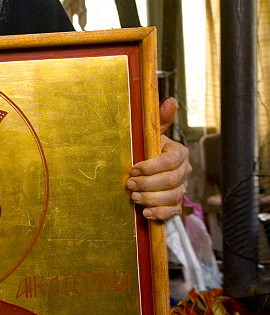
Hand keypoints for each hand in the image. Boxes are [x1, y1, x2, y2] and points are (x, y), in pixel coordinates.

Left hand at [126, 98, 191, 220]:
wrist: (145, 171)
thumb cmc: (147, 149)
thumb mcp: (150, 134)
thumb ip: (160, 119)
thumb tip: (170, 101)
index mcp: (178, 153)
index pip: (171, 161)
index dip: (153, 166)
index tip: (134, 168)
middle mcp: (183, 172)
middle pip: (172, 181)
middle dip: (148, 183)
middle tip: (130, 184)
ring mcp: (181, 189)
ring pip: (173, 197)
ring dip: (151, 198)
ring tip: (134, 196)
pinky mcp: (175, 205)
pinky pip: (173, 212)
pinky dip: (159, 213)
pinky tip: (145, 212)